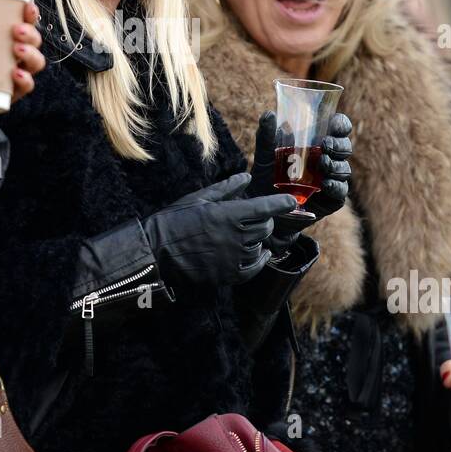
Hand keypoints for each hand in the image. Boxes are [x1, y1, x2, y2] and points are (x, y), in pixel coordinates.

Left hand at [0, 0, 44, 167]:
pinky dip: (25, 80)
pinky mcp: (7, 96)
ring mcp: (11, 77)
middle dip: (31, 34)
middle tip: (16, 30)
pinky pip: (24, 88)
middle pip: (33, 42)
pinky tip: (16, 74)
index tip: (28, 7)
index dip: (30, 14)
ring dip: (32, 55)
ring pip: (34, 63)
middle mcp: (10, 57)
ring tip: (17, 50)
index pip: (22, 23)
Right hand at [145, 172, 297, 287]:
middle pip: (265, 227)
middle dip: (264, 220)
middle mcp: (234, 236)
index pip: (264, 207)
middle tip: (256, 217)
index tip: (292, 201)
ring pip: (259, 247)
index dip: (282, 203)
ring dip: (258, 240)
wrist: (158, 251)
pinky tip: (258, 254)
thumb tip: (246, 177)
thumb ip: (227, 188)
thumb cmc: (176, 220)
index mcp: (228, 214)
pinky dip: (259, 260)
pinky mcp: (228, 275)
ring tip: (248, 235)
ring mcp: (232, 258)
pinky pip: (253, 268)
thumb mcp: (200, 198)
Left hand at [249, 110, 352, 224]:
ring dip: (336, 165)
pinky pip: (340, 192)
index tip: (335, 123)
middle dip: (340, 144)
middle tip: (326, 144)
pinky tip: (326, 184)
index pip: (337, 129)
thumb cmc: (266, 178)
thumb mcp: (264, 156)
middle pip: (345, 147)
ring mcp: (330, 180)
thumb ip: (266, 136)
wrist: (264, 210)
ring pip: (344, 169)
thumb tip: (269, 113)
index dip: (341, 124)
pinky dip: (336, 186)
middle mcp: (327, 160)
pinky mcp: (331, 200)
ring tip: (323, 164)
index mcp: (316, 144)